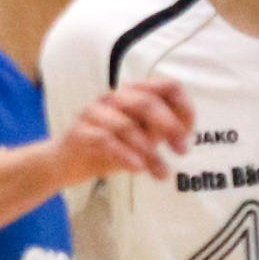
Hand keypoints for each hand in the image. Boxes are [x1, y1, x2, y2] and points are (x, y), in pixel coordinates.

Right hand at [52, 79, 193, 185]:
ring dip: (149, 152)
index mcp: (134, 95)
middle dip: (168, 126)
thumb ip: (162, 132)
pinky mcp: (79, 132)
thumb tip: (183, 133)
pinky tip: (138, 168)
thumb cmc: (112, 148)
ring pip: (126, 125)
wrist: (70, 164)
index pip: (166, 86)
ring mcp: (94, 112)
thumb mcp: (144, 139)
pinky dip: (125, 154)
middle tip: (181, 151)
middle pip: (146, 101)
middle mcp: (114, 98)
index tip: (188, 133)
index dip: (183, 106)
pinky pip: (105, 139)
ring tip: (162, 173)